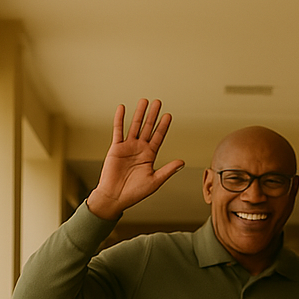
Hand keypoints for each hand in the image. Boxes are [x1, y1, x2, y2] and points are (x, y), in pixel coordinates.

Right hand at [87, 99, 184, 219]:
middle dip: (153, 115)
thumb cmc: (135, 192)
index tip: (168, 115)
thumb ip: (168, 170)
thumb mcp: (155, 181)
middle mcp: (139, 149)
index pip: (158, 137)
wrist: (115, 197)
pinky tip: (122, 108)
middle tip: (158, 102)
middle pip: (147, 128)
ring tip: (144, 101)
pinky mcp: (116, 148)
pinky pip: (118, 131)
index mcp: (149, 156)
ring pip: (134, 126)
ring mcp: (127, 147)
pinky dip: (119, 119)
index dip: (163, 126)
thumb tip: (182, 162)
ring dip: (139, 114)